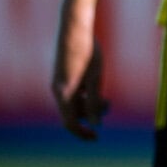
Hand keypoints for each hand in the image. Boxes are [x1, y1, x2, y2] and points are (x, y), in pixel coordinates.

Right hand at [51, 14, 107, 140]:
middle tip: (109, 105)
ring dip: (89, 104)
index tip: (96, 138)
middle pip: (73, 113)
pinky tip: (97, 86)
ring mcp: (59, 82)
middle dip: (91, 114)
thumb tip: (95, 124)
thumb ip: (94, 102)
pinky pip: (72, 92)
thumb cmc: (87, 52)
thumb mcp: (95, 78)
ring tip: (106, 98)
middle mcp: (58, 90)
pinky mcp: (62, 75)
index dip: (82, 133)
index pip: (70, 123)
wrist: (74, 28)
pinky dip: (85, 94)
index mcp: (64, 93)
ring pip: (74, 102)